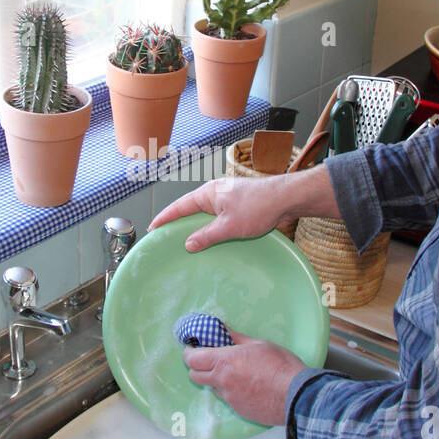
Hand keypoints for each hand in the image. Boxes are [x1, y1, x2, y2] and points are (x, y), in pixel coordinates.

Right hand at [148, 175, 298, 252]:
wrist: (286, 198)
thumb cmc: (258, 207)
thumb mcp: (229, 226)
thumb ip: (207, 236)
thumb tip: (188, 244)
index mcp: (208, 194)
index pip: (179, 207)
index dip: (165, 218)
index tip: (152, 228)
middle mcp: (215, 193)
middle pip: (191, 210)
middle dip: (179, 223)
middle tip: (166, 237)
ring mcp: (227, 198)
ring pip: (206, 214)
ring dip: (197, 227)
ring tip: (186, 241)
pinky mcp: (238, 205)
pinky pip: (218, 217)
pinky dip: (211, 227)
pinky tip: (212, 239)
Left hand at [183, 330, 305, 425]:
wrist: (297, 395)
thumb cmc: (281, 366)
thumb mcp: (258, 344)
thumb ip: (235, 338)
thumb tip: (221, 329)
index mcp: (224, 362)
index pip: (192, 359)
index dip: (189, 352)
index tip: (193, 347)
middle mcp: (222, 382)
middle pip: (195, 376)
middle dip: (198, 367)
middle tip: (209, 359)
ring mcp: (230, 399)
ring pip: (213, 388)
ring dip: (217, 380)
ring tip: (236, 372)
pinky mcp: (239, 411)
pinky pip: (228, 399)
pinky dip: (232, 392)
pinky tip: (248, 386)